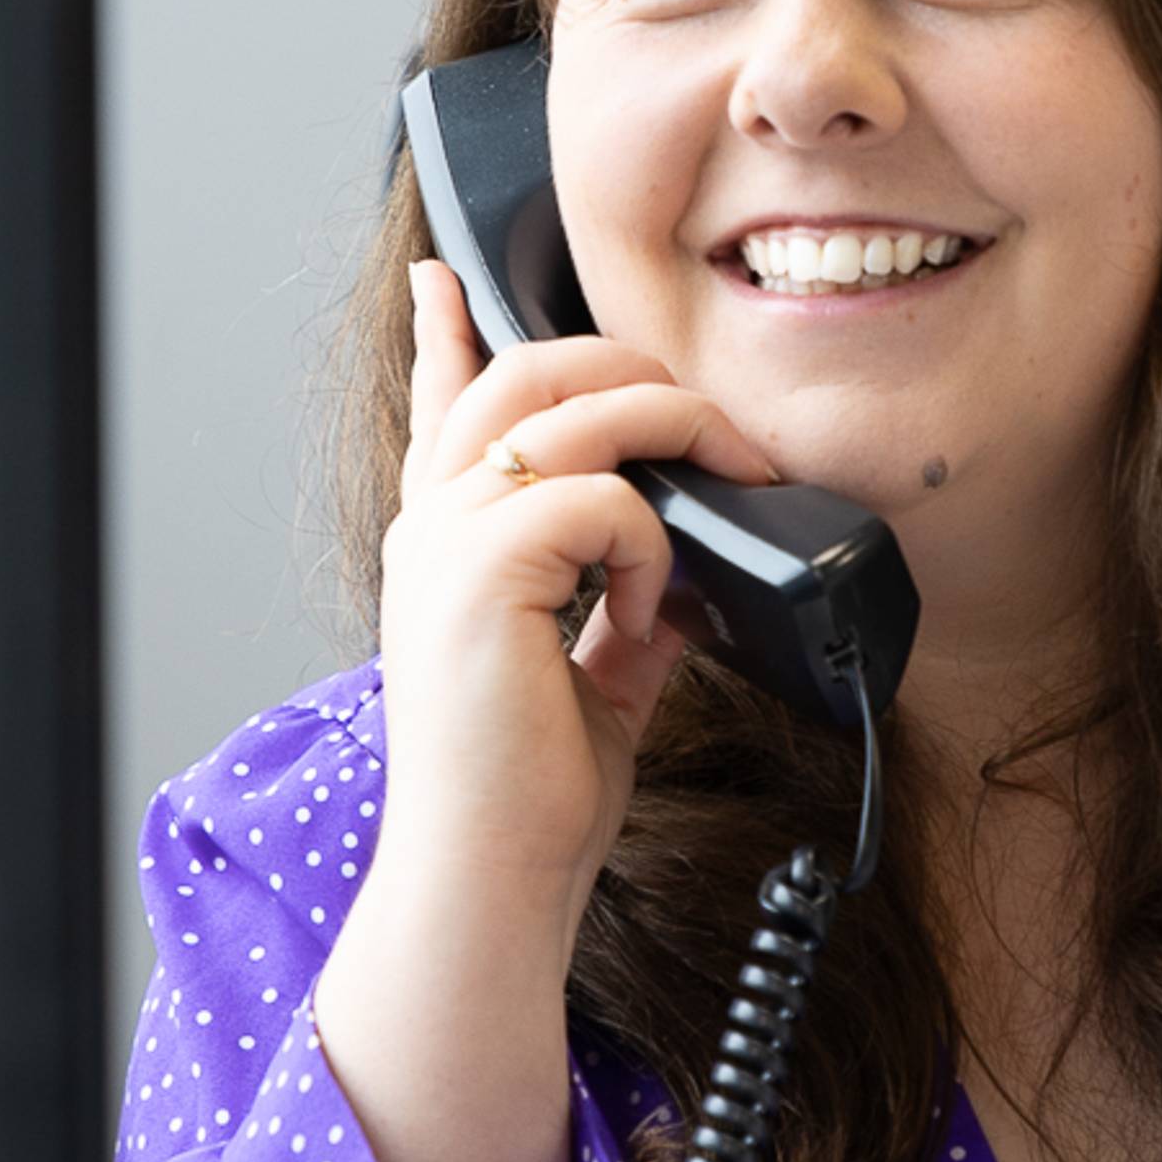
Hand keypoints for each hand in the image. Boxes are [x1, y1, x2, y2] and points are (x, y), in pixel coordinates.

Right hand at [367, 257, 778, 961]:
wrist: (492, 880)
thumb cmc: (527, 802)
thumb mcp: (592, 681)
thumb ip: (626, 611)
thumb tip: (688, 576)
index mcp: (444, 547)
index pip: (439, 411)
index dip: (443, 336)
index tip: (440, 281)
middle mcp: (431, 527)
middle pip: (527, 373)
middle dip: (636, 371)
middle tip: (720, 423)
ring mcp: (446, 540)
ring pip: (573, 409)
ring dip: (674, 432)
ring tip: (730, 483)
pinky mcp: (479, 567)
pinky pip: (602, 496)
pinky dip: (653, 545)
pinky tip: (653, 611)